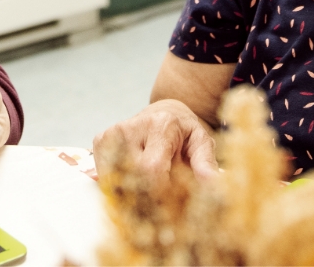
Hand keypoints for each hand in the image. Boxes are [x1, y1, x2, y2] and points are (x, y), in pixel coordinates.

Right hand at [93, 99, 217, 187]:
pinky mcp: (101, 140)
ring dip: (131, 192)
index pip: (151, 169)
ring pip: (116, 180)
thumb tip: (212, 182)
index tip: (170, 199)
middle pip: (132, 179)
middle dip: (147, 196)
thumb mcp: (201, 142)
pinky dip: (119, 184)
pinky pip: (105, 175)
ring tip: (148, 186)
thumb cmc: (184, 132)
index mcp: (161, 126)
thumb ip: (205, 162)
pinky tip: (134, 179)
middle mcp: (132, 126)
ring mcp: (113, 133)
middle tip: (161, 197)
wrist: (164, 113)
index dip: (160, 192)